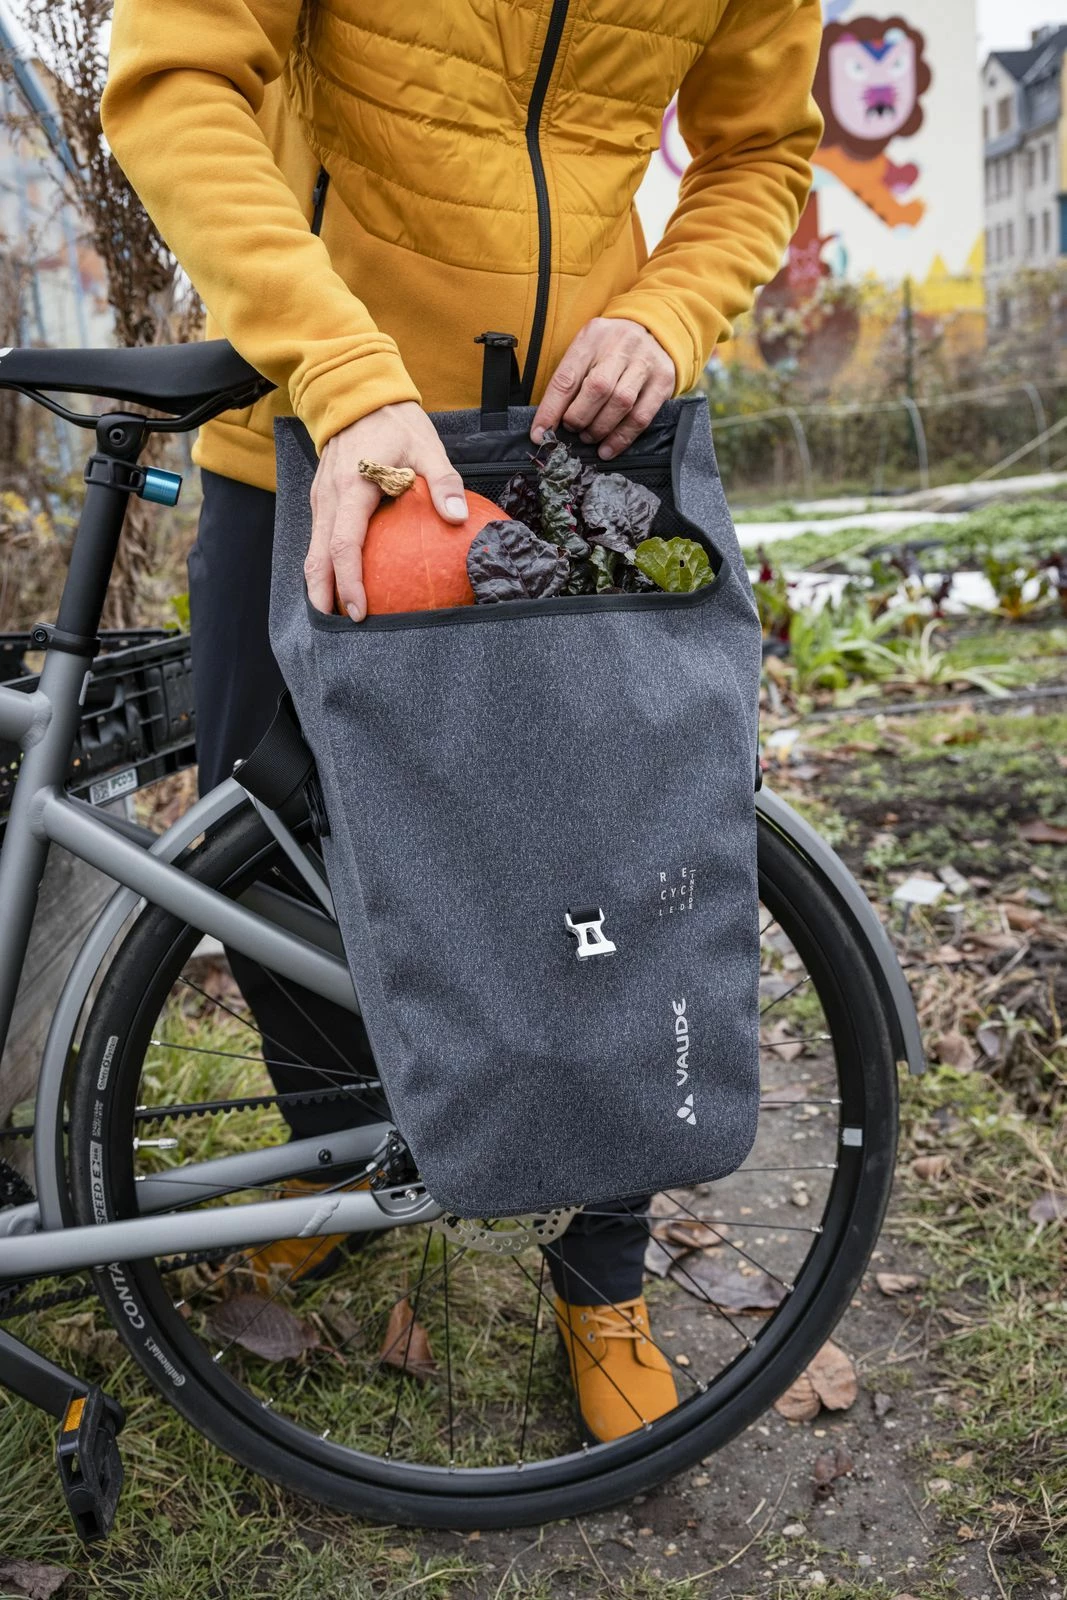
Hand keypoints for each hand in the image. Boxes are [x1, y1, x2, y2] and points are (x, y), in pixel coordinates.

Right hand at [306, 401, 467, 618]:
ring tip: (337, 612)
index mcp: (352, 488)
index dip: (349, 582)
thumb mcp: (427, 447)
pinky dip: (325, 564)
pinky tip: (342, 582)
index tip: (359, 610)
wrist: (357, 394)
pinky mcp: (322, 499)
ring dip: (321, 583)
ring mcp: (321, 498)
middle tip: (341, 626)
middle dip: (325, 595)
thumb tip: (458, 518)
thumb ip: (443, 483)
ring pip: (313, 550)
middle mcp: (328, 497)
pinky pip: (319, 538)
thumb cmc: (395, 422)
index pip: (344, 544)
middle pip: (318, 557)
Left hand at [530, 317, 676, 459]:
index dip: (551, 410)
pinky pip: (641, 417)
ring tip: (589, 437)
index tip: (540, 434)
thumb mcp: (585, 351)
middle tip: (572, 430)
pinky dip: (621, 438)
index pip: (567, 377)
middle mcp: (621, 346)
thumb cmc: (609, 349)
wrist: (652, 330)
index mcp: (592, 337)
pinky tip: (608, 448)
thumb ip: (569, 381)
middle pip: (597, 389)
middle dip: (579, 417)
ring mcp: (645, 362)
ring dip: (600, 428)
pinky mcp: (663, 381)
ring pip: (620, 403)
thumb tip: (546, 425)